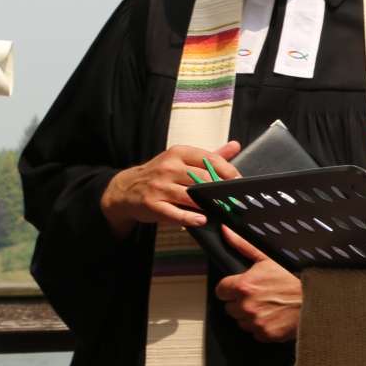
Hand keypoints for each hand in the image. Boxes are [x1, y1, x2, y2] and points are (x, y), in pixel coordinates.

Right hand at [99, 141, 241, 236]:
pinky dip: (189, 218)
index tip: (240, 182)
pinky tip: (201, 220)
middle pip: (202, 179)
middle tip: (235, 200)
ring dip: (208, 204)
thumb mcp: (183, 159)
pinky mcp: (151, 204)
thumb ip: (210, 156)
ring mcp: (159, 186)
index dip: (228, 171)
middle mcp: (168, 167)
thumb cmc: (161, 174)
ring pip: (190, 196)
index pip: (210, 159)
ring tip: (223, 210)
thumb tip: (236, 145)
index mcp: (179, 153)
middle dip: (221, 190)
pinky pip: (174, 213)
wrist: (125, 188)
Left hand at [214, 226, 301, 341]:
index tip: (244, 286)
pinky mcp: (265, 334)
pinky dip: (263, 326)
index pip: (221, 290)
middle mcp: (246, 305)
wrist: (319, 296)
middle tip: (261, 294)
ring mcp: (255, 322)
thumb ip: (243, 245)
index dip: (232, 287)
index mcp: (244, 285)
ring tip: (271, 305)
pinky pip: (256, 332)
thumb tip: (226, 232)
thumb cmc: (297, 276)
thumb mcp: (269, 257)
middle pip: (230, 307)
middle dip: (242, 301)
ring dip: (251, 315)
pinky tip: (276, 316)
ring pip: (242, 321)